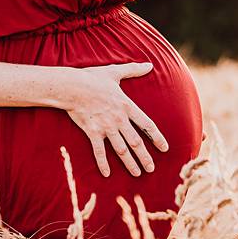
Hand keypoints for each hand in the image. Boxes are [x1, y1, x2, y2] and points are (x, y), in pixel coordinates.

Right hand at [56, 62, 169, 177]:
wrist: (72, 87)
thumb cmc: (93, 78)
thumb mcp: (115, 72)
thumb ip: (134, 70)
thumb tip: (149, 64)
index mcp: (127, 106)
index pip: (147, 125)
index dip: (157, 138)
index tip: (165, 149)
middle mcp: (119, 119)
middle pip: (136, 142)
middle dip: (145, 157)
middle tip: (151, 169)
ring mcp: (106, 127)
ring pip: (121, 150)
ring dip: (130, 163)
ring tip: (137, 174)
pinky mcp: (92, 132)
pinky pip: (99, 152)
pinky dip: (103, 163)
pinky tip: (107, 174)